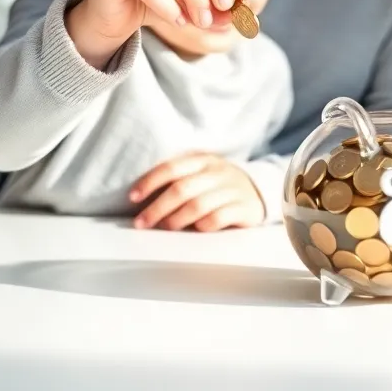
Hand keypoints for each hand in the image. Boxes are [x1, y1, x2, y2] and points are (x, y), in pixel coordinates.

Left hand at [129, 154, 266, 231]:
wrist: (258, 191)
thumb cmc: (218, 186)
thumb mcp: (201, 173)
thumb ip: (177, 179)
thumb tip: (141, 197)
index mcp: (203, 160)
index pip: (172, 167)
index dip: (150, 181)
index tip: (132, 197)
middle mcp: (217, 173)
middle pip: (182, 189)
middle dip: (157, 208)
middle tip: (141, 223)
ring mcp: (232, 190)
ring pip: (198, 206)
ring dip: (175, 220)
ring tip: (164, 228)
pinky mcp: (243, 209)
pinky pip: (218, 219)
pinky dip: (202, 226)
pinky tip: (195, 230)